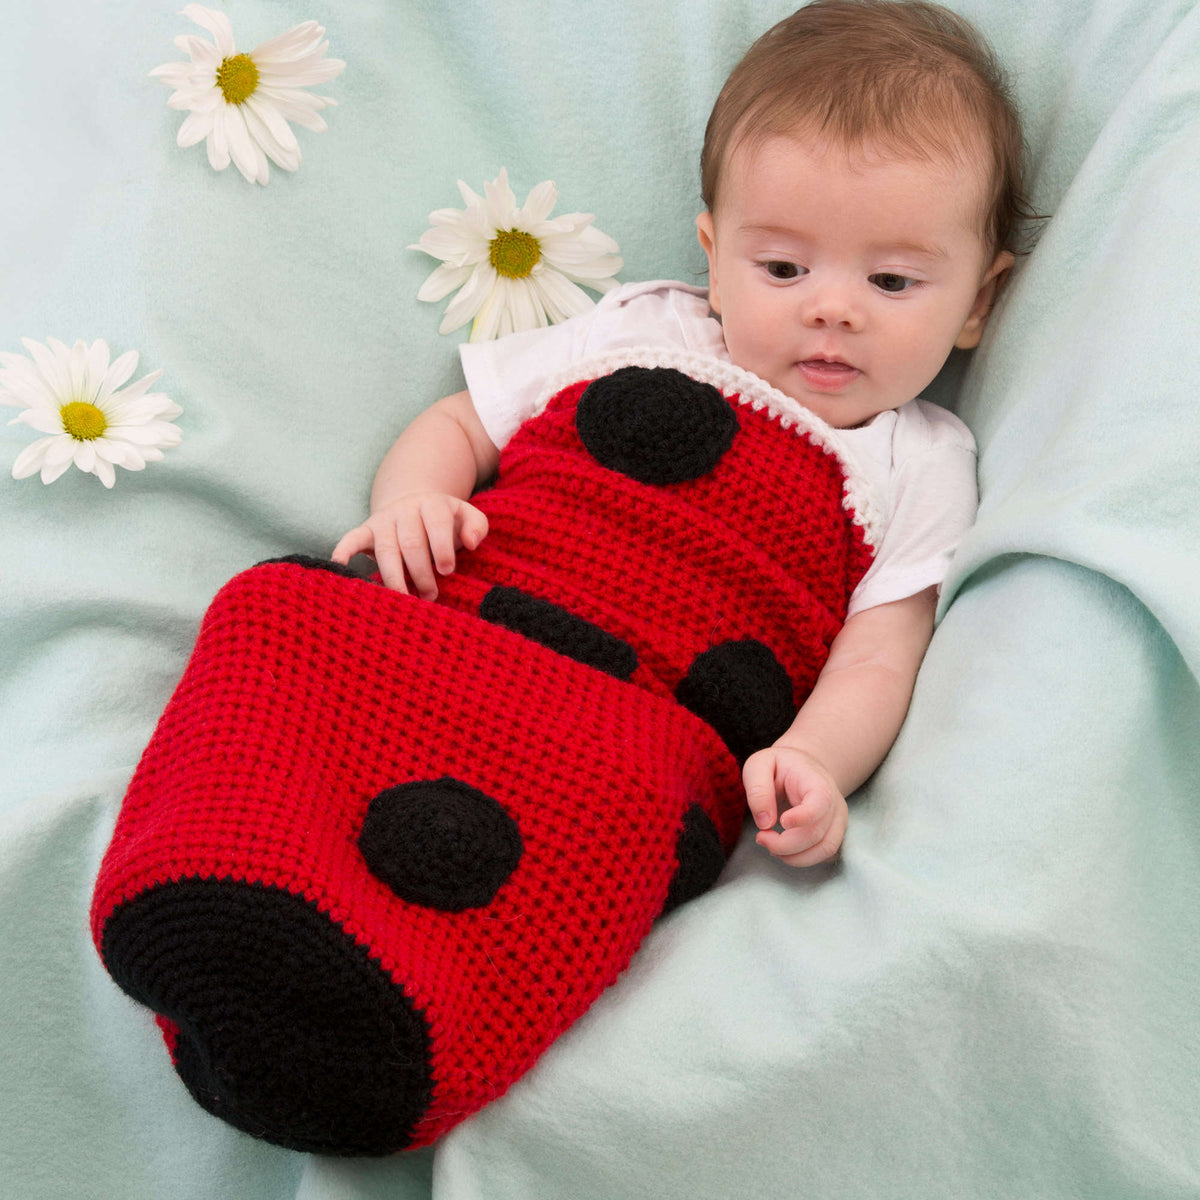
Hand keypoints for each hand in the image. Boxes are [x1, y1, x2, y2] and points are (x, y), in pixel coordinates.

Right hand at [331, 492, 487, 598]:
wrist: (414, 502)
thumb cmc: (444, 520)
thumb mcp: (465, 515)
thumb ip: (477, 526)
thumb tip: (471, 543)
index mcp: (432, 505)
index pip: (437, 525)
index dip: (442, 548)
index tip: (447, 571)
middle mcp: (405, 510)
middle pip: (411, 543)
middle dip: (421, 572)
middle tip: (431, 596)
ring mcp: (384, 520)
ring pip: (386, 550)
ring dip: (395, 578)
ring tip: (405, 600)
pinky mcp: (366, 529)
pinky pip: (352, 538)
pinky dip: (344, 550)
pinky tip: (339, 565)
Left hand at [742, 746, 846, 866]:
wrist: (802, 767)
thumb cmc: (778, 766)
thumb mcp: (759, 765)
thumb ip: (758, 790)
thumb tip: (765, 822)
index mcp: (817, 782)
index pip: (821, 802)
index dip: (803, 817)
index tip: (781, 822)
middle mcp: (834, 803)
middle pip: (817, 834)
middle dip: (784, 844)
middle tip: (761, 837)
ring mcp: (837, 821)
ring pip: (825, 850)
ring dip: (794, 857)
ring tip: (770, 845)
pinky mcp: (833, 834)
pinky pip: (825, 855)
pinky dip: (803, 859)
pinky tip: (784, 850)